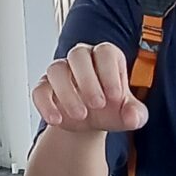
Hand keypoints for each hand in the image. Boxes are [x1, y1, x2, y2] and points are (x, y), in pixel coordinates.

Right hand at [32, 42, 147, 135]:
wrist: (89, 124)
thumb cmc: (111, 110)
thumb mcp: (129, 115)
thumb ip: (136, 114)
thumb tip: (132, 116)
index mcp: (106, 58)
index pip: (105, 52)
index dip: (110, 73)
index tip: (115, 97)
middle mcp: (82, 59)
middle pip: (78, 54)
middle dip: (88, 80)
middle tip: (98, 105)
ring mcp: (61, 71)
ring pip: (56, 69)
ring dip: (67, 93)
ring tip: (80, 115)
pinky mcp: (44, 87)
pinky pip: (39, 89)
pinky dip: (46, 105)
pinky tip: (57, 119)